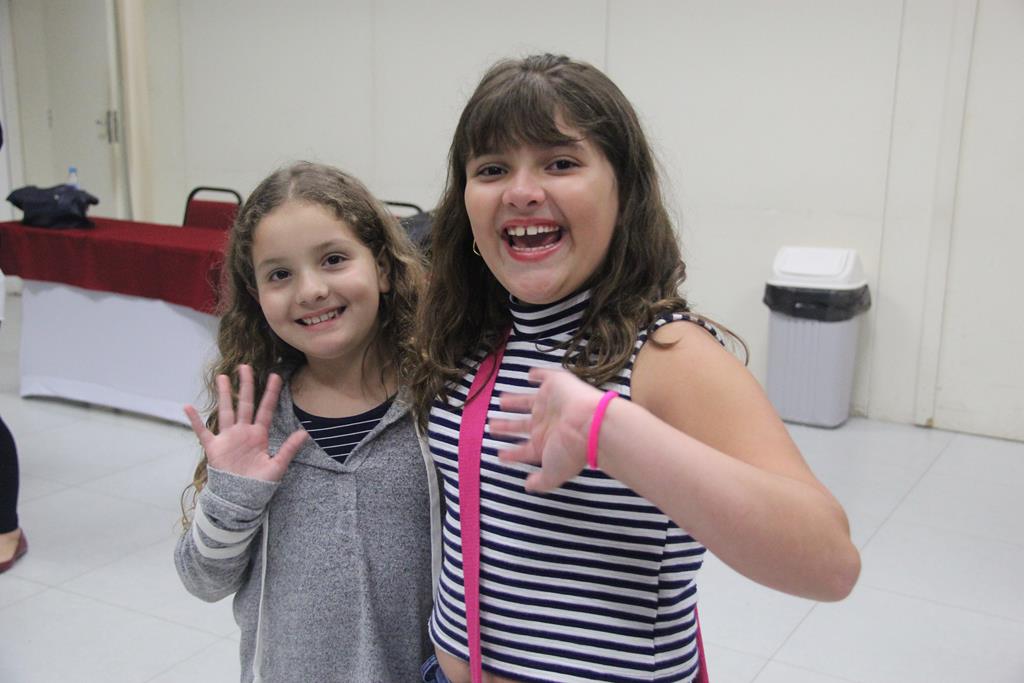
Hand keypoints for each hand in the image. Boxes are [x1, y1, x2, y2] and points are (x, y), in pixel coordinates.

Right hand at [184, 364, 307, 481]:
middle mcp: (243, 432)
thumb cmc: (259, 484)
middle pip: (244, 404)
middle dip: (246, 385)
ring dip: (224, 394)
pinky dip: (195, 420)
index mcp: (259, 435)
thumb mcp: (277, 466)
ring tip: (222, 377)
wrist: (240, 499)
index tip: (276, 376)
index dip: (270, 393)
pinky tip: (188, 407)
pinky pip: (202, 432)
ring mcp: (228, 438)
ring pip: (225, 411)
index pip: (265, 409)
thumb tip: (304, 432)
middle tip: (246, 366)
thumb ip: (289, 448)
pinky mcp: (214, 447)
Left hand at [490, 368, 604, 492]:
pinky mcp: (555, 385)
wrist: (590, 423)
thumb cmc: (572, 450)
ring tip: (501, 401)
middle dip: (507, 427)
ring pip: (527, 402)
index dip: (512, 454)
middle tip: (492, 426)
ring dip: (514, 402)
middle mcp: (546, 424)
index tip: (500, 455)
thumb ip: (541, 482)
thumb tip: (529, 487)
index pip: (524, 450)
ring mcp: (549, 404)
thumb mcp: (553, 473)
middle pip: (521, 426)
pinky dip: (537, 375)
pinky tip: (529, 374)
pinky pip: (544, 377)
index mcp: (545, 444)